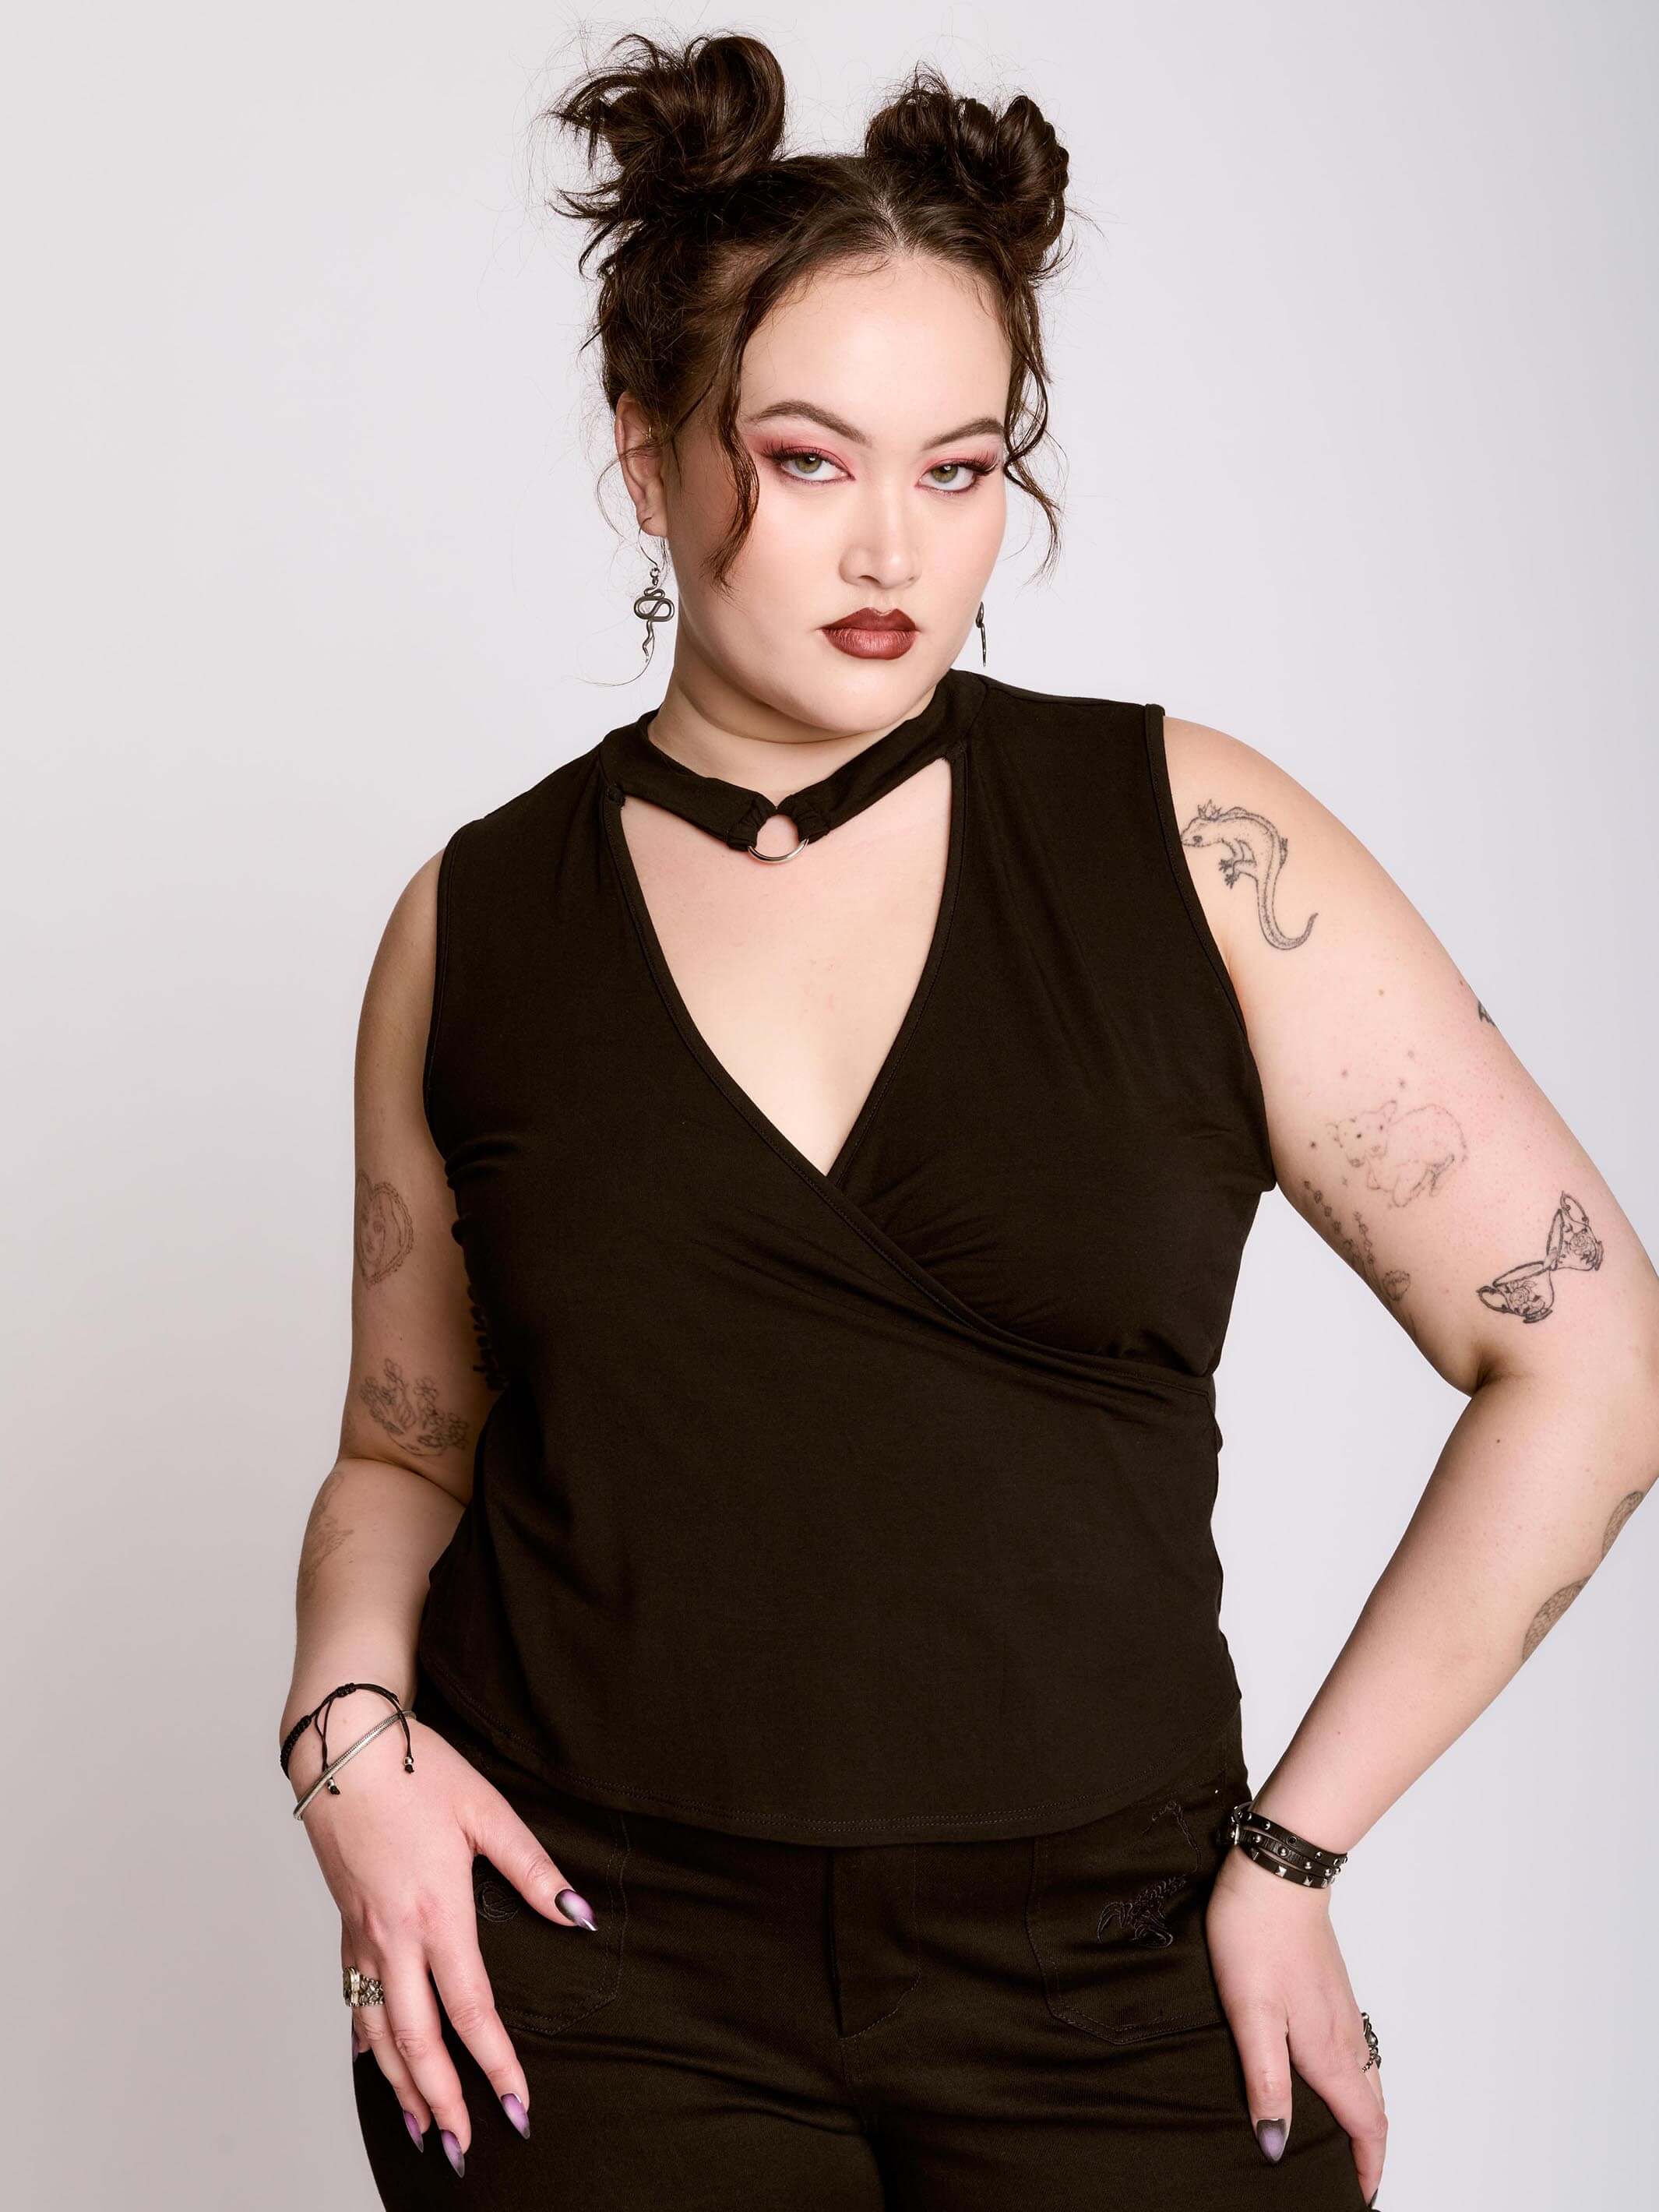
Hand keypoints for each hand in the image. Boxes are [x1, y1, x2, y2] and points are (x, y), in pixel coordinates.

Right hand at [292, 1707, 593, 2174]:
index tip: (517, 2104)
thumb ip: (534, 1869)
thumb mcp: (488, 1811)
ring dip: (401, 2086)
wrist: (341, 1750)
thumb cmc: (418, 1771)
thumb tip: (579, 1917)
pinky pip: (353, 2001)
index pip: (470, 2008)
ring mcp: (364, 1935)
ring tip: (424, 2128)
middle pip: (416, 2039)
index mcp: (437, 1912)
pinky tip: (373, 2063)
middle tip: (465, 2146)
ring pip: (377, 2031)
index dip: (496, 2062)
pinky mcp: (346, 1925)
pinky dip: (365, 2043)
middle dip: (443, 2099)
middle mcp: (395, 1936)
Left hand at [1205, 1849, 1386, 2205]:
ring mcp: (1342, 2009)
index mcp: (1328, 2050)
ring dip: (1363, 2116)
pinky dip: (1353, 2082)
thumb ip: (1265, 2081)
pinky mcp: (1331, 1989)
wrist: (1277, 1871)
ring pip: (1366, 2077)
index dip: (1367, 2167)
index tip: (1360, 2197)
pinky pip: (1354, 2051)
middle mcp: (1345, 2034)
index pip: (1365, 2124)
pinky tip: (1327, 2077)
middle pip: (1372, 2107)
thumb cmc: (1256, 1936)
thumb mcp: (1249, 2014)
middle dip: (1369, 2149)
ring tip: (1344, 2141)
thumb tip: (1275, 2146)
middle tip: (1354, 2179)